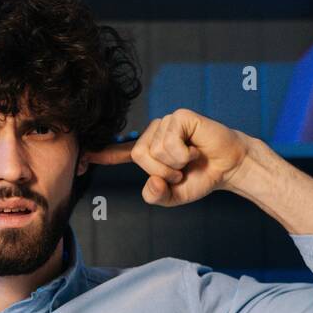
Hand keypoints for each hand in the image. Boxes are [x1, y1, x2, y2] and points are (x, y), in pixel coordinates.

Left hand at [83, 109, 250, 207]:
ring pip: (155, 151)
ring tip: (191, 159)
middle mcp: (153, 134)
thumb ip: (157, 196)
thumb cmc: (202, 177)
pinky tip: (195, 149)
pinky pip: (169, 144)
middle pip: (140, 156)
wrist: (229, 166)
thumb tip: (150, 183)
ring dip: (177, 163)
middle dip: (162, 171)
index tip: (84, 157)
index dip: (102, 155)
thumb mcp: (174, 195)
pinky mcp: (179, 116)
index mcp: (148, 151)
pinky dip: (183, 154)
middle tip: (182, 170)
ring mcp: (165, 123)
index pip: (120, 153)